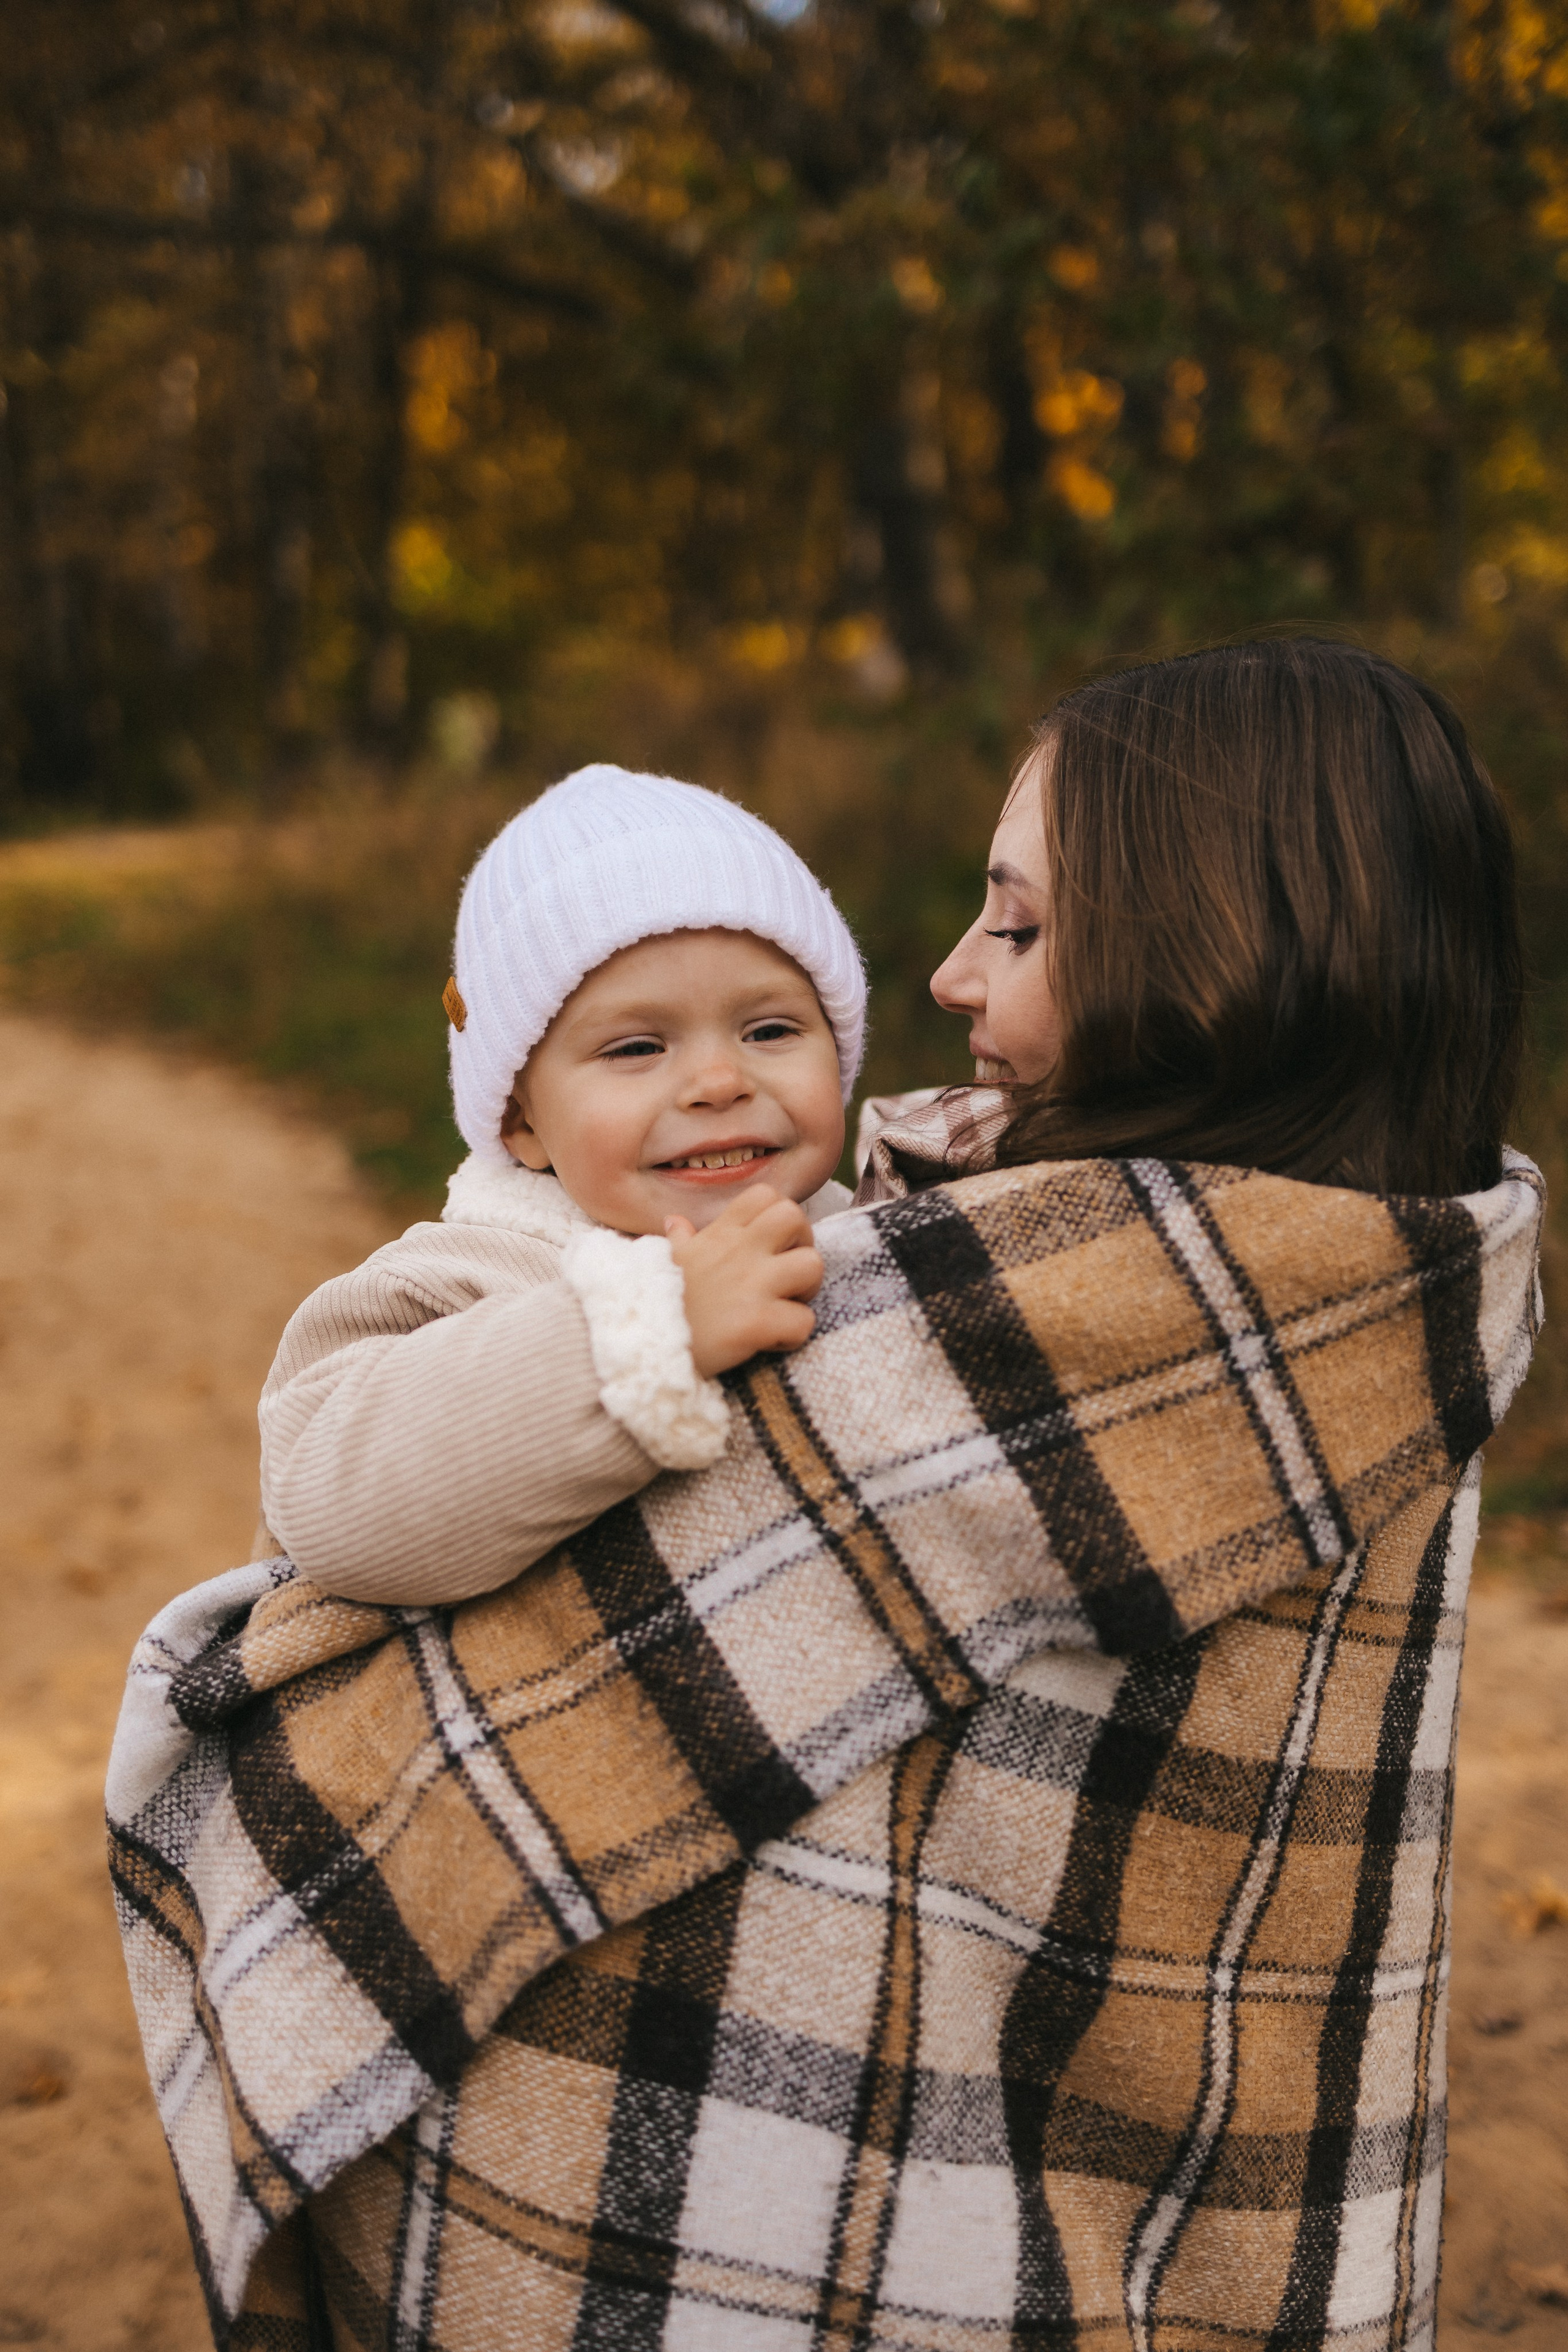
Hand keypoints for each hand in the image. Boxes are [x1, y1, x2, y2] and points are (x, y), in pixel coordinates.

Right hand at [665, 1184, 822, 1378]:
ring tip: (785, 1306)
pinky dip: (794, 1334)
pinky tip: (773, 1340)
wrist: (640, 1344)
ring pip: (813, 1265)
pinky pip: (804, 1321)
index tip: (771, 1244)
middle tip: (787, 1274)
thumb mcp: (666, 1262)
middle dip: (803, 1243)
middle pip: (796, 1217)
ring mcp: (751, 1285)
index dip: (779, 1215)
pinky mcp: (756, 1322)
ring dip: (807, 1289)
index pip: (766, 1195)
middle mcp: (740, 1251)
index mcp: (720, 1234)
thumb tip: (674, 1221)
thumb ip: (679, 1239)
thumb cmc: (654, 1302)